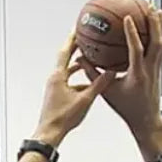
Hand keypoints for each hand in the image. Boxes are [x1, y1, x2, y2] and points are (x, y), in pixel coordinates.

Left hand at [32, 32, 115, 147]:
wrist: (49, 134)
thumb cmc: (63, 118)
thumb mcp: (85, 100)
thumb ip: (99, 85)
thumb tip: (111, 72)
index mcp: (58, 76)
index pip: (65, 51)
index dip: (72, 38)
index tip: (78, 27)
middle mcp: (55, 79)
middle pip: (65, 58)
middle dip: (75, 47)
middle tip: (85, 37)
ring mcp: (55, 87)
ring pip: (67, 70)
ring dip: (78, 63)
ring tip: (89, 57)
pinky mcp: (57, 94)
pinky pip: (68, 81)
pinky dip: (78, 77)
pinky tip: (88, 81)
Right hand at [81, 6, 161, 160]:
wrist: (146, 119)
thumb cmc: (126, 108)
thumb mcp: (106, 92)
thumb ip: (94, 74)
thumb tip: (82, 58)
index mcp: (137, 75)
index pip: (137, 50)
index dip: (133, 33)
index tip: (129, 18)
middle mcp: (150, 69)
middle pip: (156, 41)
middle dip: (153, 23)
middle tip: (149, 6)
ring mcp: (156, 68)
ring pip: (160, 42)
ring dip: (158, 25)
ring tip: (154, 9)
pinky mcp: (158, 68)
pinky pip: (158, 47)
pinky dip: (156, 34)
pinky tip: (152, 27)